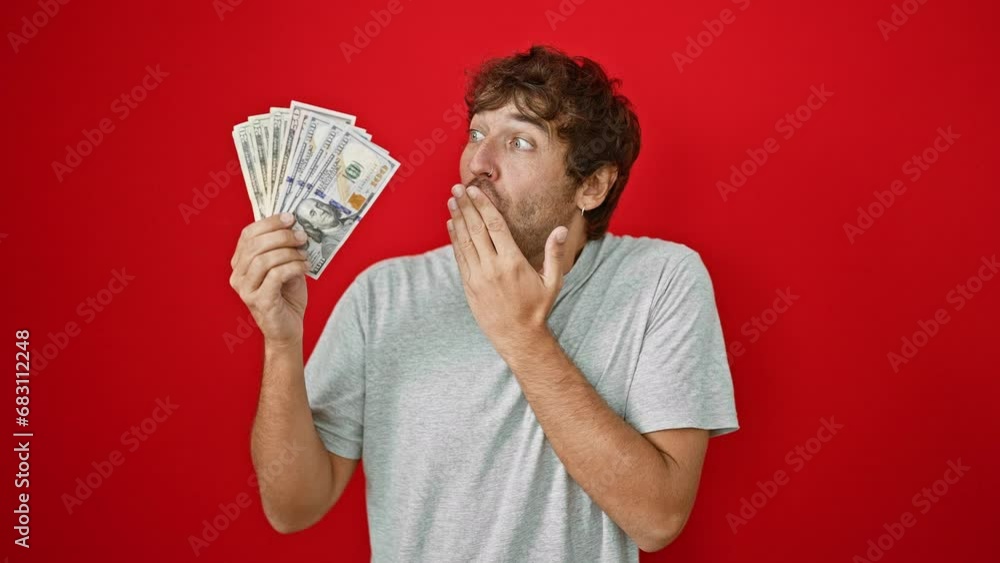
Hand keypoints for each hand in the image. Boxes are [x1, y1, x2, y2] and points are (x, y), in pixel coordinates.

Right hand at [229, 213, 309, 346]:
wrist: (288, 330)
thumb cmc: (287, 298)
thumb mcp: (286, 267)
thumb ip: (284, 249)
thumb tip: (295, 227)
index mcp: (240, 263)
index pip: (248, 234)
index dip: (269, 223)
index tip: (290, 218)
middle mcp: (238, 276)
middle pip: (255, 245)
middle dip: (282, 236)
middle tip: (301, 236)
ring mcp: (246, 290)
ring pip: (264, 259)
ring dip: (289, 253)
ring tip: (304, 256)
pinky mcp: (259, 301)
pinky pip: (276, 275)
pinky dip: (293, 267)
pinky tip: (304, 268)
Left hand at [446, 183, 567, 353]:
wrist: (517, 337)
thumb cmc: (537, 308)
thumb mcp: (552, 282)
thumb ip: (554, 254)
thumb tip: (562, 230)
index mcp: (513, 262)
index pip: (495, 226)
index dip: (483, 206)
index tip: (474, 190)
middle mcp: (492, 268)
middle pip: (476, 229)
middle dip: (466, 207)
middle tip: (457, 188)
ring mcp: (478, 277)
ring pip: (464, 241)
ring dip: (457, 219)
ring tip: (451, 201)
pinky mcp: (468, 286)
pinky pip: (460, 257)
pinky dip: (454, 239)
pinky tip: (452, 225)